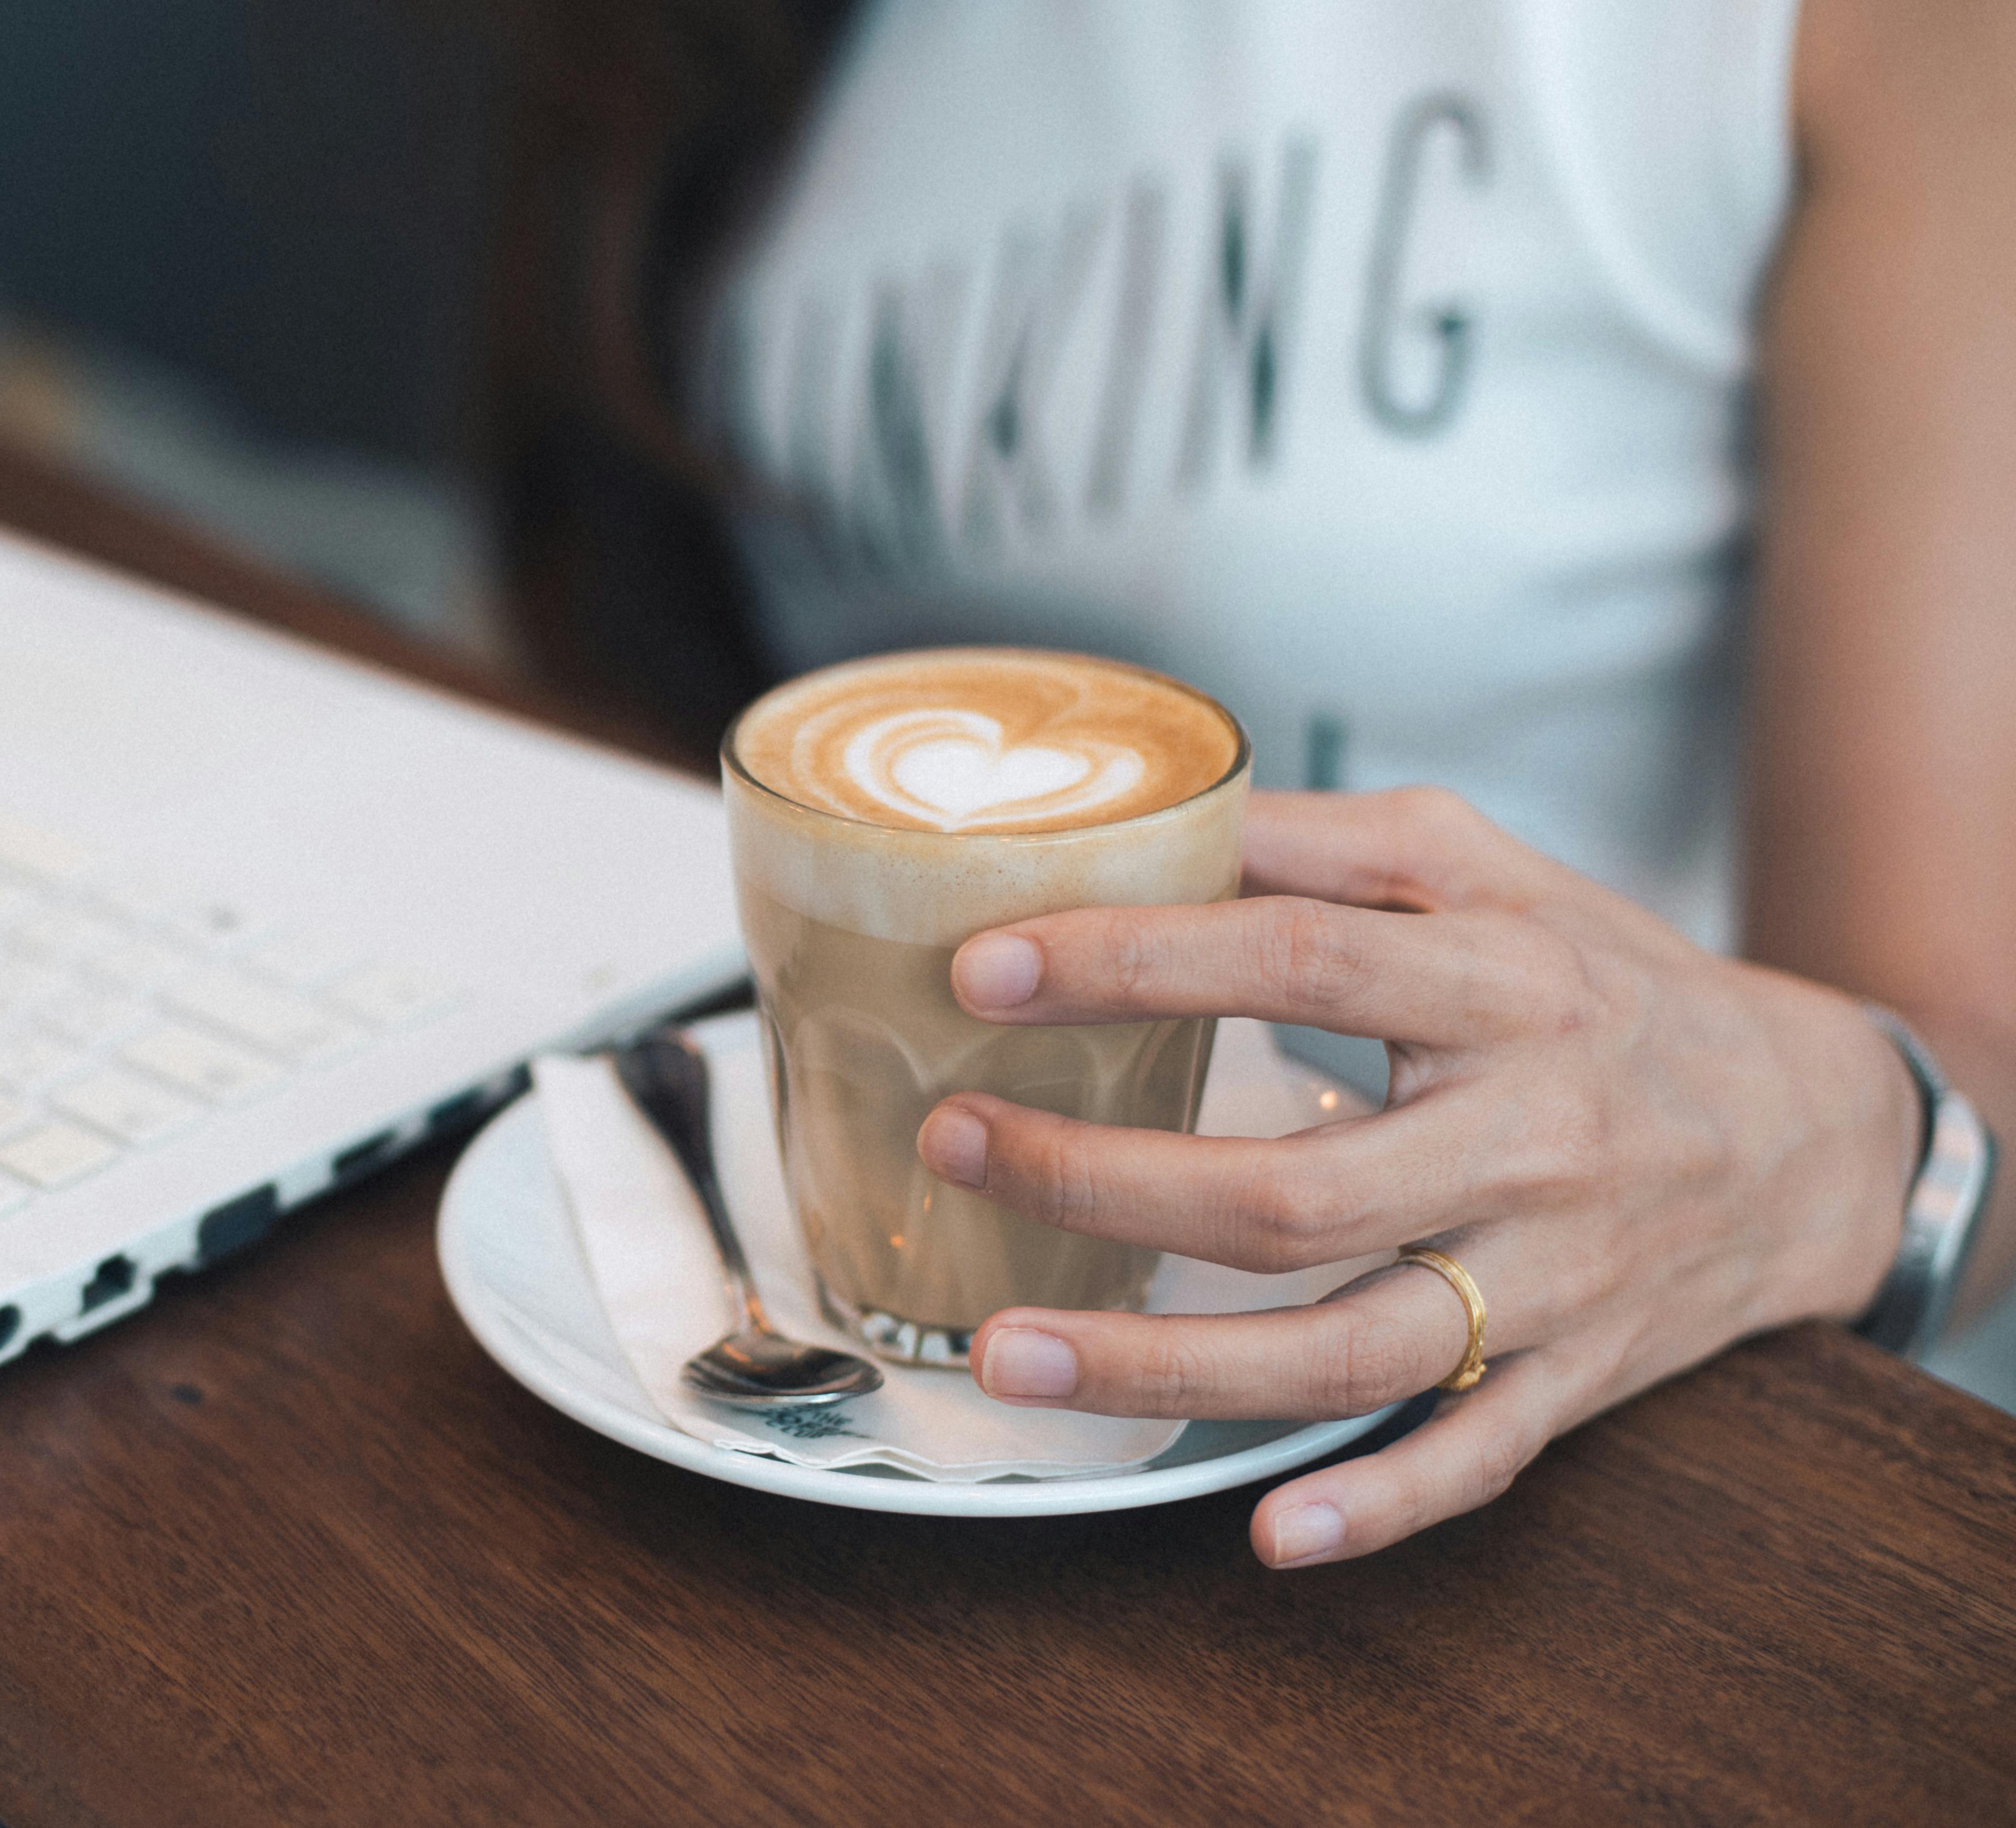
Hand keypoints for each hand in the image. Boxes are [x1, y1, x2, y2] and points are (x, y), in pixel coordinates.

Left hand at [913, 787, 1921, 1566]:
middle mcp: (1534, 1139)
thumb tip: (1147, 818)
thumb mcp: (1486, 868)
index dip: (1135, 963)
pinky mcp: (1578, 1378)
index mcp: (1508, 985)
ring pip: (1352, 1348)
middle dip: (1102, 1181)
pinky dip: (1377, 1504)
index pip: (1300, 962)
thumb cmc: (1604, 979)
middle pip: (1295, 1191)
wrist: (1812, 1128)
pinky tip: (1265, 1529)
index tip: (981, 970)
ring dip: (1168, 1366)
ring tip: (1005, 1351)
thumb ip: (1322, 843)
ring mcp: (1557, 1278)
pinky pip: (1475, 1461)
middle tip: (952, 1149)